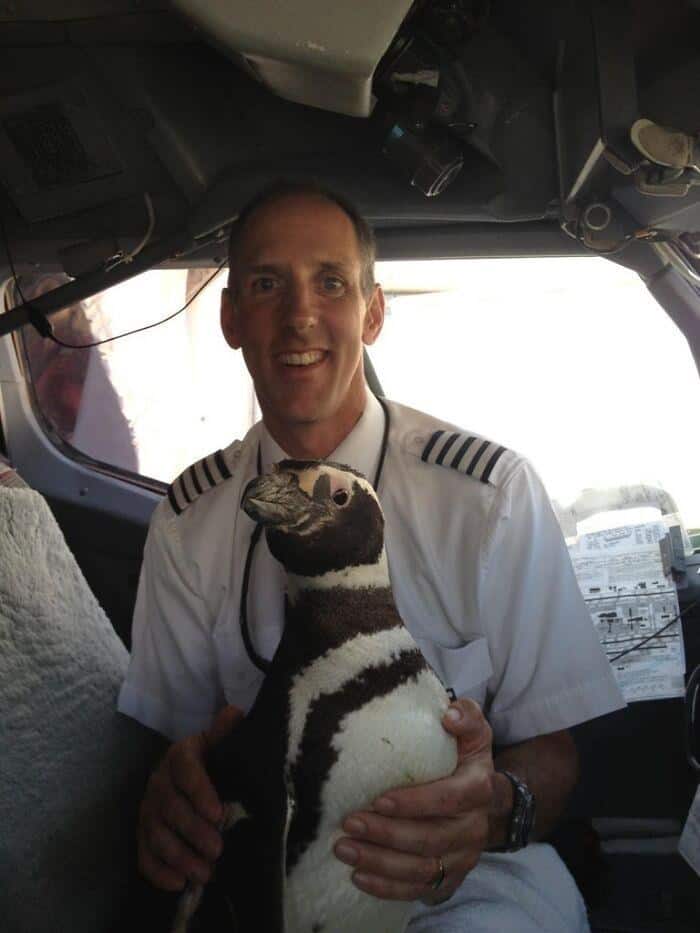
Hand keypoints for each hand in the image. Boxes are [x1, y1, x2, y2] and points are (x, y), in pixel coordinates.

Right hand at [137, 704, 242, 890]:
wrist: (192, 774)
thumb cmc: (214, 760)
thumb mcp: (221, 743)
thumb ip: (227, 732)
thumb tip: (235, 712)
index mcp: (180, 755)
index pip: (186, 769)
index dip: (200, 791)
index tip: (218, 813)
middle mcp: (159, 781)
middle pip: (171, 807)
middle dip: (193, 832)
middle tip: (217, 850)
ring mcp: (147, 809)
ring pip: (156, 834)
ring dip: (179, 856)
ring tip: (205, 873)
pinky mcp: (142, 833)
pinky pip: (143, 854)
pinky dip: (158, 872)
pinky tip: (178, 885)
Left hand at [334, 698, 493, 904]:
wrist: (483, 798)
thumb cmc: (464, 758)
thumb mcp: (472, 731)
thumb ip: (465, 715)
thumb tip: (448, 715)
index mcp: (478, 789)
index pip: (449, 800)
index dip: (415, 803)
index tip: (379, 800)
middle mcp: (474, 828)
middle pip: (430, 839)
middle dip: (385, 834)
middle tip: (348, 823)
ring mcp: (462, 858)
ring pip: (421, 869)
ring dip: (379, 863)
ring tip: (343, 849)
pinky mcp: (449, 878)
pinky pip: (419, 891)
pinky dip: (387, 888)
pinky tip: (358, 878)